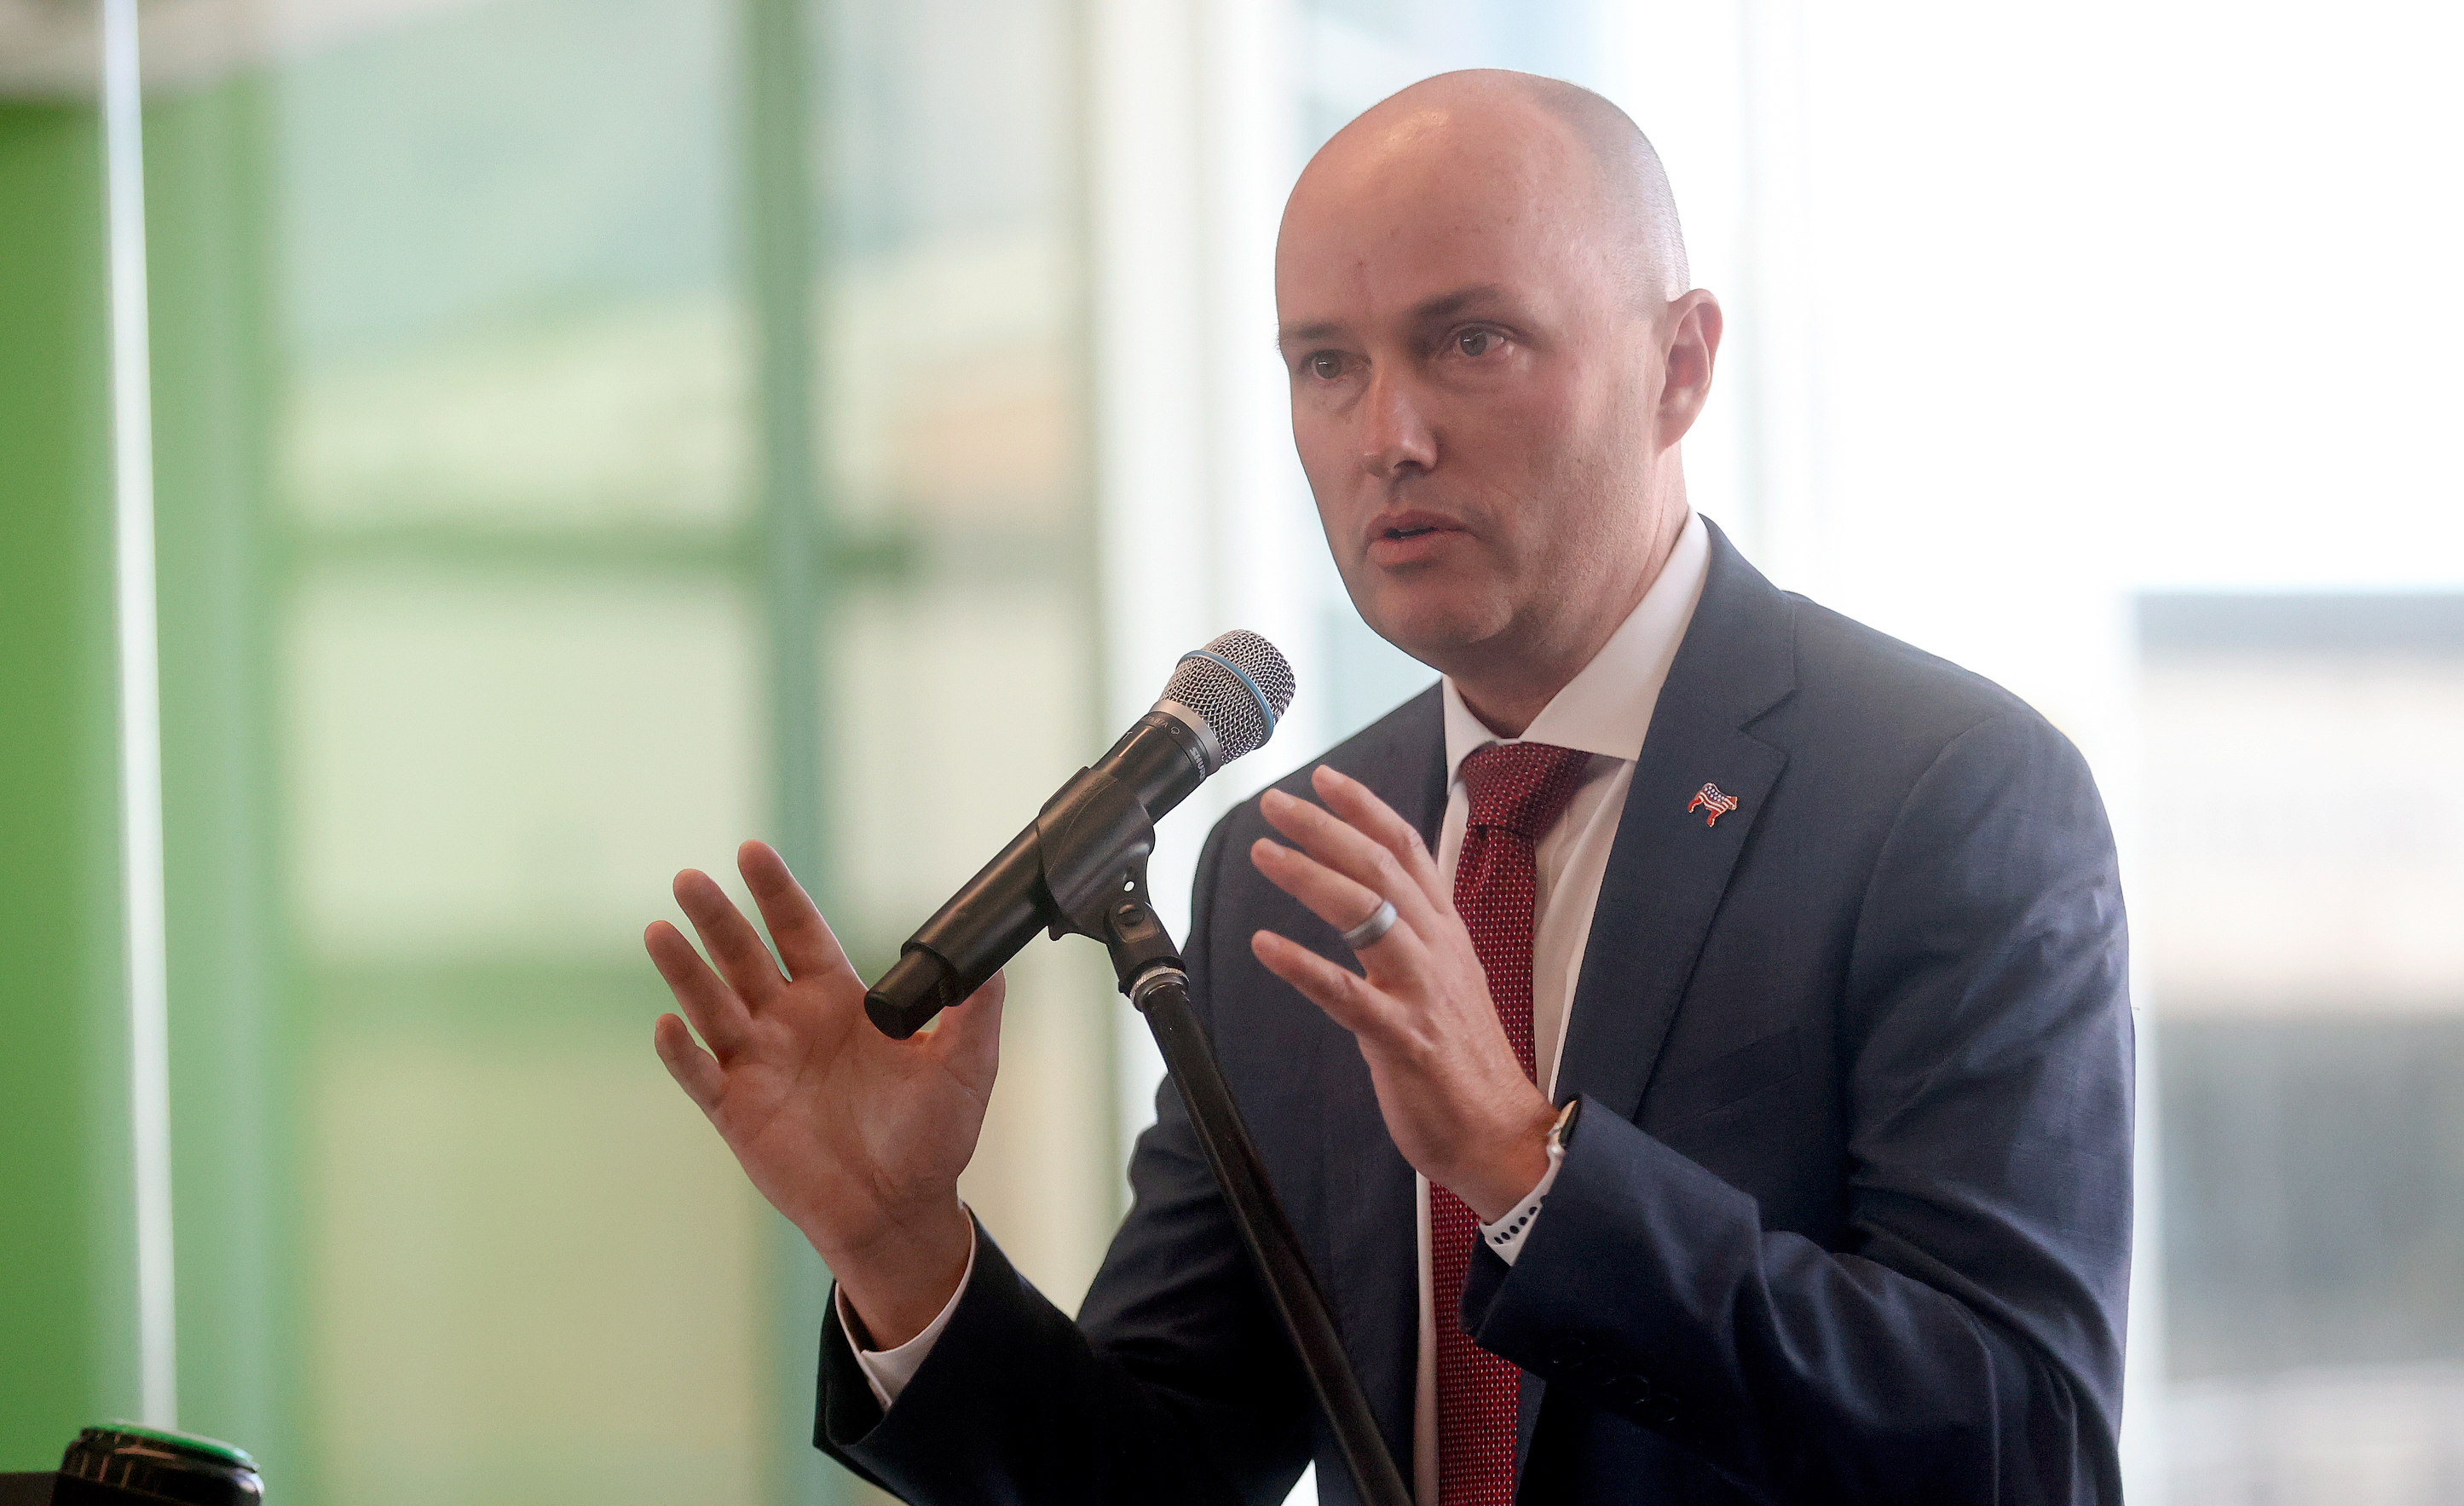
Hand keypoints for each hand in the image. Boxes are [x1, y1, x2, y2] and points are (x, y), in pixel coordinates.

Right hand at [647, 840, 1000, 1347]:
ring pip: (712, 1004)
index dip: (775, 893)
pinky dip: (682, 1052)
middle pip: (744, 956)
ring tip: (660, 931)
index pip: (799, 931)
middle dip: (718, 917)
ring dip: (686, 970)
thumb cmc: (931, 1137)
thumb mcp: (966, 1064)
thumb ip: (976, 1008)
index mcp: (838, 1001)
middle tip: (690, 879)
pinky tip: (670, 1024)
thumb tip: (991, 957)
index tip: (752, 852)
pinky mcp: (738, 1111)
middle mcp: (791, 1023)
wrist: (902, 1209)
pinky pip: (702, 1075)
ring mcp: (759, 1064)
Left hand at [1247, 767, 1555, 1220]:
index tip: (1323, 778)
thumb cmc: (1464, 1061)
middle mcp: (1437, 949)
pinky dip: (1302, 965)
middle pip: (1379, 867)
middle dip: (1324, 827)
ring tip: (1263, 853)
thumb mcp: (1447, 979)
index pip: (1407, 850)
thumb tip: (1375, 897)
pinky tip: (1265, 945)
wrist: (1501, 1134)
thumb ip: (1415, 934)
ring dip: (1309, 877)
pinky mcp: (1401, 1037)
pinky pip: (1345, 993)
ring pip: (1364, 914)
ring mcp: (1421, 991)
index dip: (1365, 808)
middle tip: (1276, 802)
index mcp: (1446, 932)